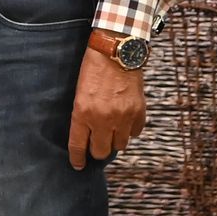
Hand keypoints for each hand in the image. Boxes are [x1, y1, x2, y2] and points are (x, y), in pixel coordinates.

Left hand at [67, 42, 146, 168]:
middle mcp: (103, 119)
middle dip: (97, 150)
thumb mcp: (79, 91)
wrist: (117, 51)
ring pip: (119, 146)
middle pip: (101, 152)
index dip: (77, 159)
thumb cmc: (93, 68)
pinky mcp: (138, 112)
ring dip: (114, 140)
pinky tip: (124, 120)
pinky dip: (129, 130)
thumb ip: (82, 114)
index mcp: (83, 113)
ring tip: (111, 129)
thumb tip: (85, 136)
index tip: (78, 165)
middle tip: (96, 144)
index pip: (78, 146)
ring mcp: (123, 117)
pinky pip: (134, 133)